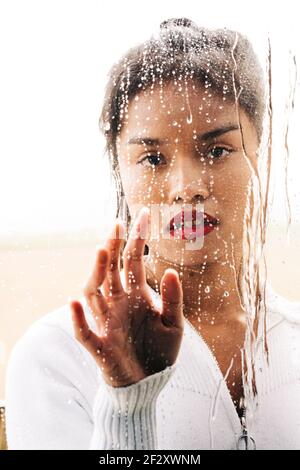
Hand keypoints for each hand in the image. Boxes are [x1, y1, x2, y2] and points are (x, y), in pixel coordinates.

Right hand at [70, 207, 183, 387]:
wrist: (149, 381)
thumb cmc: (159, 351)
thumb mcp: (174, 324)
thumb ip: (172, 299)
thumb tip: (171, 270)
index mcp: (137, 295)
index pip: (133, 261)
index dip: (137, 238)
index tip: (143, 214)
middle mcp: (119, 303)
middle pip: (111, 270)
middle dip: (114, 247)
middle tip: (117, 223)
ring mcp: (107, 322)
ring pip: (95, 292)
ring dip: (97, 273)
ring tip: (104, 251)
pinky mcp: (100, 345)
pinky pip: (84, 331)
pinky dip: (77, 318)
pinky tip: (74, 303)